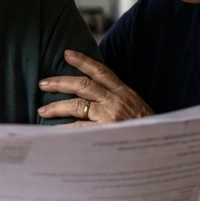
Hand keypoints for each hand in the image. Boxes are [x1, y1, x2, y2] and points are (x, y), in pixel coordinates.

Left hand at [38, 49, 153, 122]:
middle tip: (43, 83)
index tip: (67, 54)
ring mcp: (109, 117)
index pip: (101, 71)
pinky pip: (78, 129)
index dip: (83, 61)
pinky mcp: (104, 133)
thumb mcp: (135, 106)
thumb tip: (92, 93)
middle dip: (60, 83)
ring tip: (42, 110)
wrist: (157, 146)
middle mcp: (115, 101)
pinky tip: (51, 131)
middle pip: (83, 86)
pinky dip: (63, 129)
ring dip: (56, 107)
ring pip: (76, 106)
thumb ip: (116, 98)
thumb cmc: (144, 128)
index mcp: (124, 92)